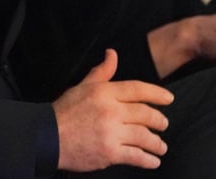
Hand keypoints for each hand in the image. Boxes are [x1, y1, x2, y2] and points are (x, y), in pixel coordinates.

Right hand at [53, 50, 172, 171]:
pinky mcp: (110, 153)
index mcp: (104, 92)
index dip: (157, 94)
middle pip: (146, 114)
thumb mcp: (81, 86)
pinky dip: (149, 160)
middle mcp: (110, 111)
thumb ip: (101, 72)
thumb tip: (112, 54)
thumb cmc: (65, 112)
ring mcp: (111, 133)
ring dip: (157, 143)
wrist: (47, 136)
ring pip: (146, 137)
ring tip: (160, 146)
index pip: (138, 89)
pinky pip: (138, 157)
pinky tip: (153, 160)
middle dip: (159, 121)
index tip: (168, 99)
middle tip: (163, 125)